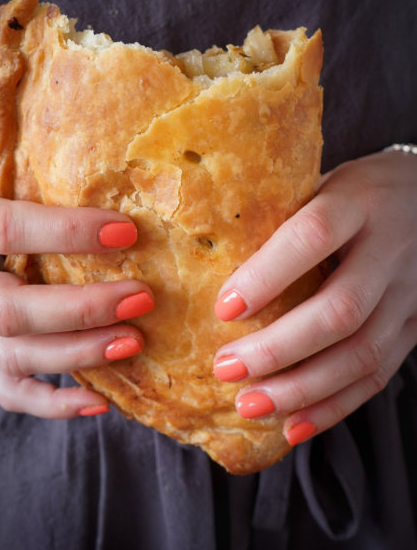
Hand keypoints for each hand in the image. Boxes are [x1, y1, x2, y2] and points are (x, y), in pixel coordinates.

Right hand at [0, 149, 153, 418]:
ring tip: (132, 343)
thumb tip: (116, 186)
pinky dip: (54, 403)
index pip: (7, 230)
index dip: (67, 233)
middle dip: (82, 310)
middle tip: (141, 298)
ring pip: (13, 357)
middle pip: (10, 311)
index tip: (126, 231)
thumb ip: (35, 179)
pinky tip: (100, 401)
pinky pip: (8, 390)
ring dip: (79, 356)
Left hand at [212, 151, 416, 444]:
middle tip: (226, 369)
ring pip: (361, 353)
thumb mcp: (324, 184)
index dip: (267, 275)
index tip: (224, 309)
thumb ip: (283, 217)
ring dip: (302, 389)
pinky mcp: (416, 326)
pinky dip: (335, 406)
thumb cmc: (360, 191)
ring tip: (250, 404)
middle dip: (278, 349)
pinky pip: (379, 374)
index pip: (313, 237)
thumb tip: (210, 258)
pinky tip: (295, 424)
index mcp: (358, 202)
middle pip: (339, 310)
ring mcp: (410, 293)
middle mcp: (390, 249)